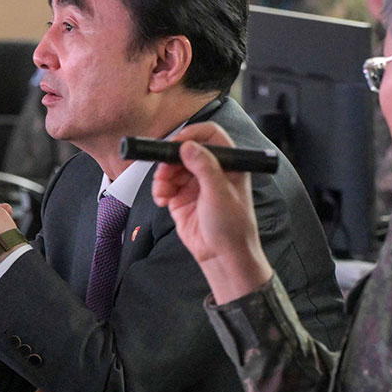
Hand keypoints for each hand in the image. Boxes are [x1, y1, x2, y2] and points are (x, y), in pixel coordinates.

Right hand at [151, 122, 272, 302]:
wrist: (222, 256)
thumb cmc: (232, 226)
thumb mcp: (219, 193)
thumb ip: (204, 167)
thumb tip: (188, 145)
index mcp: (228, 164)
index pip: (210, 136)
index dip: (192, 135)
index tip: (177, 143)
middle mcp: (211, 171)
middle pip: (184, 151)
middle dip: (171, 159)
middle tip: (164, 169)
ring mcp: (195, 184)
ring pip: (171, 168)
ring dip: (162, 176)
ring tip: (163, 191)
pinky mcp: (181, 198)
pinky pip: (164, 186)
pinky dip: (160, 190)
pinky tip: (162, 200)